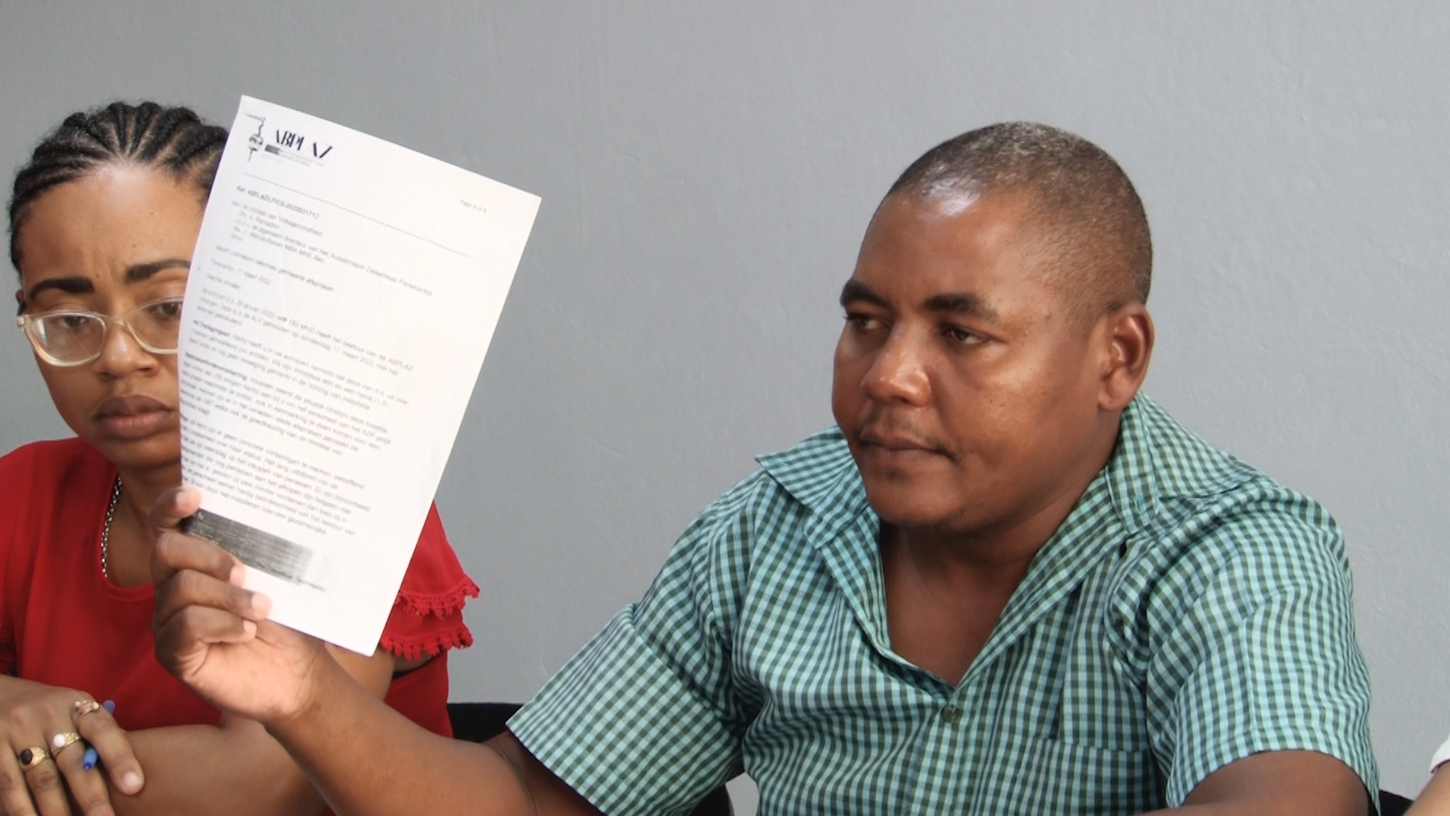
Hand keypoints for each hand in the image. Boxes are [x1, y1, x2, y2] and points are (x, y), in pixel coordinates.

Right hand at [0, 681, 142, 815]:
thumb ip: (94, 737)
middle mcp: (47, 715)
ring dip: (58, 811)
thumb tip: (128, 775)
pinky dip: (23, 809)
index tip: (135, 786)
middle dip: (92, 797)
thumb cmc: (48, 712)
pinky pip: (10, 785)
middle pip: (73, 762)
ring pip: (42, 779)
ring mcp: (17, 730)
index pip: (102, 729)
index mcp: (75, 704)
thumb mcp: (72, 712)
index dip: (120, 757)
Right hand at [150, 487, 328, 724]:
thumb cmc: (289, 621)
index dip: (171, 505)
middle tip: (245, 572)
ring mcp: (169, 620)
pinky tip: (246, 632)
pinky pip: (185, 626)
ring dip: (228, 596)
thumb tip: (276, 506)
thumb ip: (264, 547)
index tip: (195, 496)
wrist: (299, 674)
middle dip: (208, 555)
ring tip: (262, 608)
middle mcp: (174, 586)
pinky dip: (221, 624)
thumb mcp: (280, 578)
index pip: (166, 523)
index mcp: (197, 560)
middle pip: (166, 549)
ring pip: (181, 588)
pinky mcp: (173, 653)